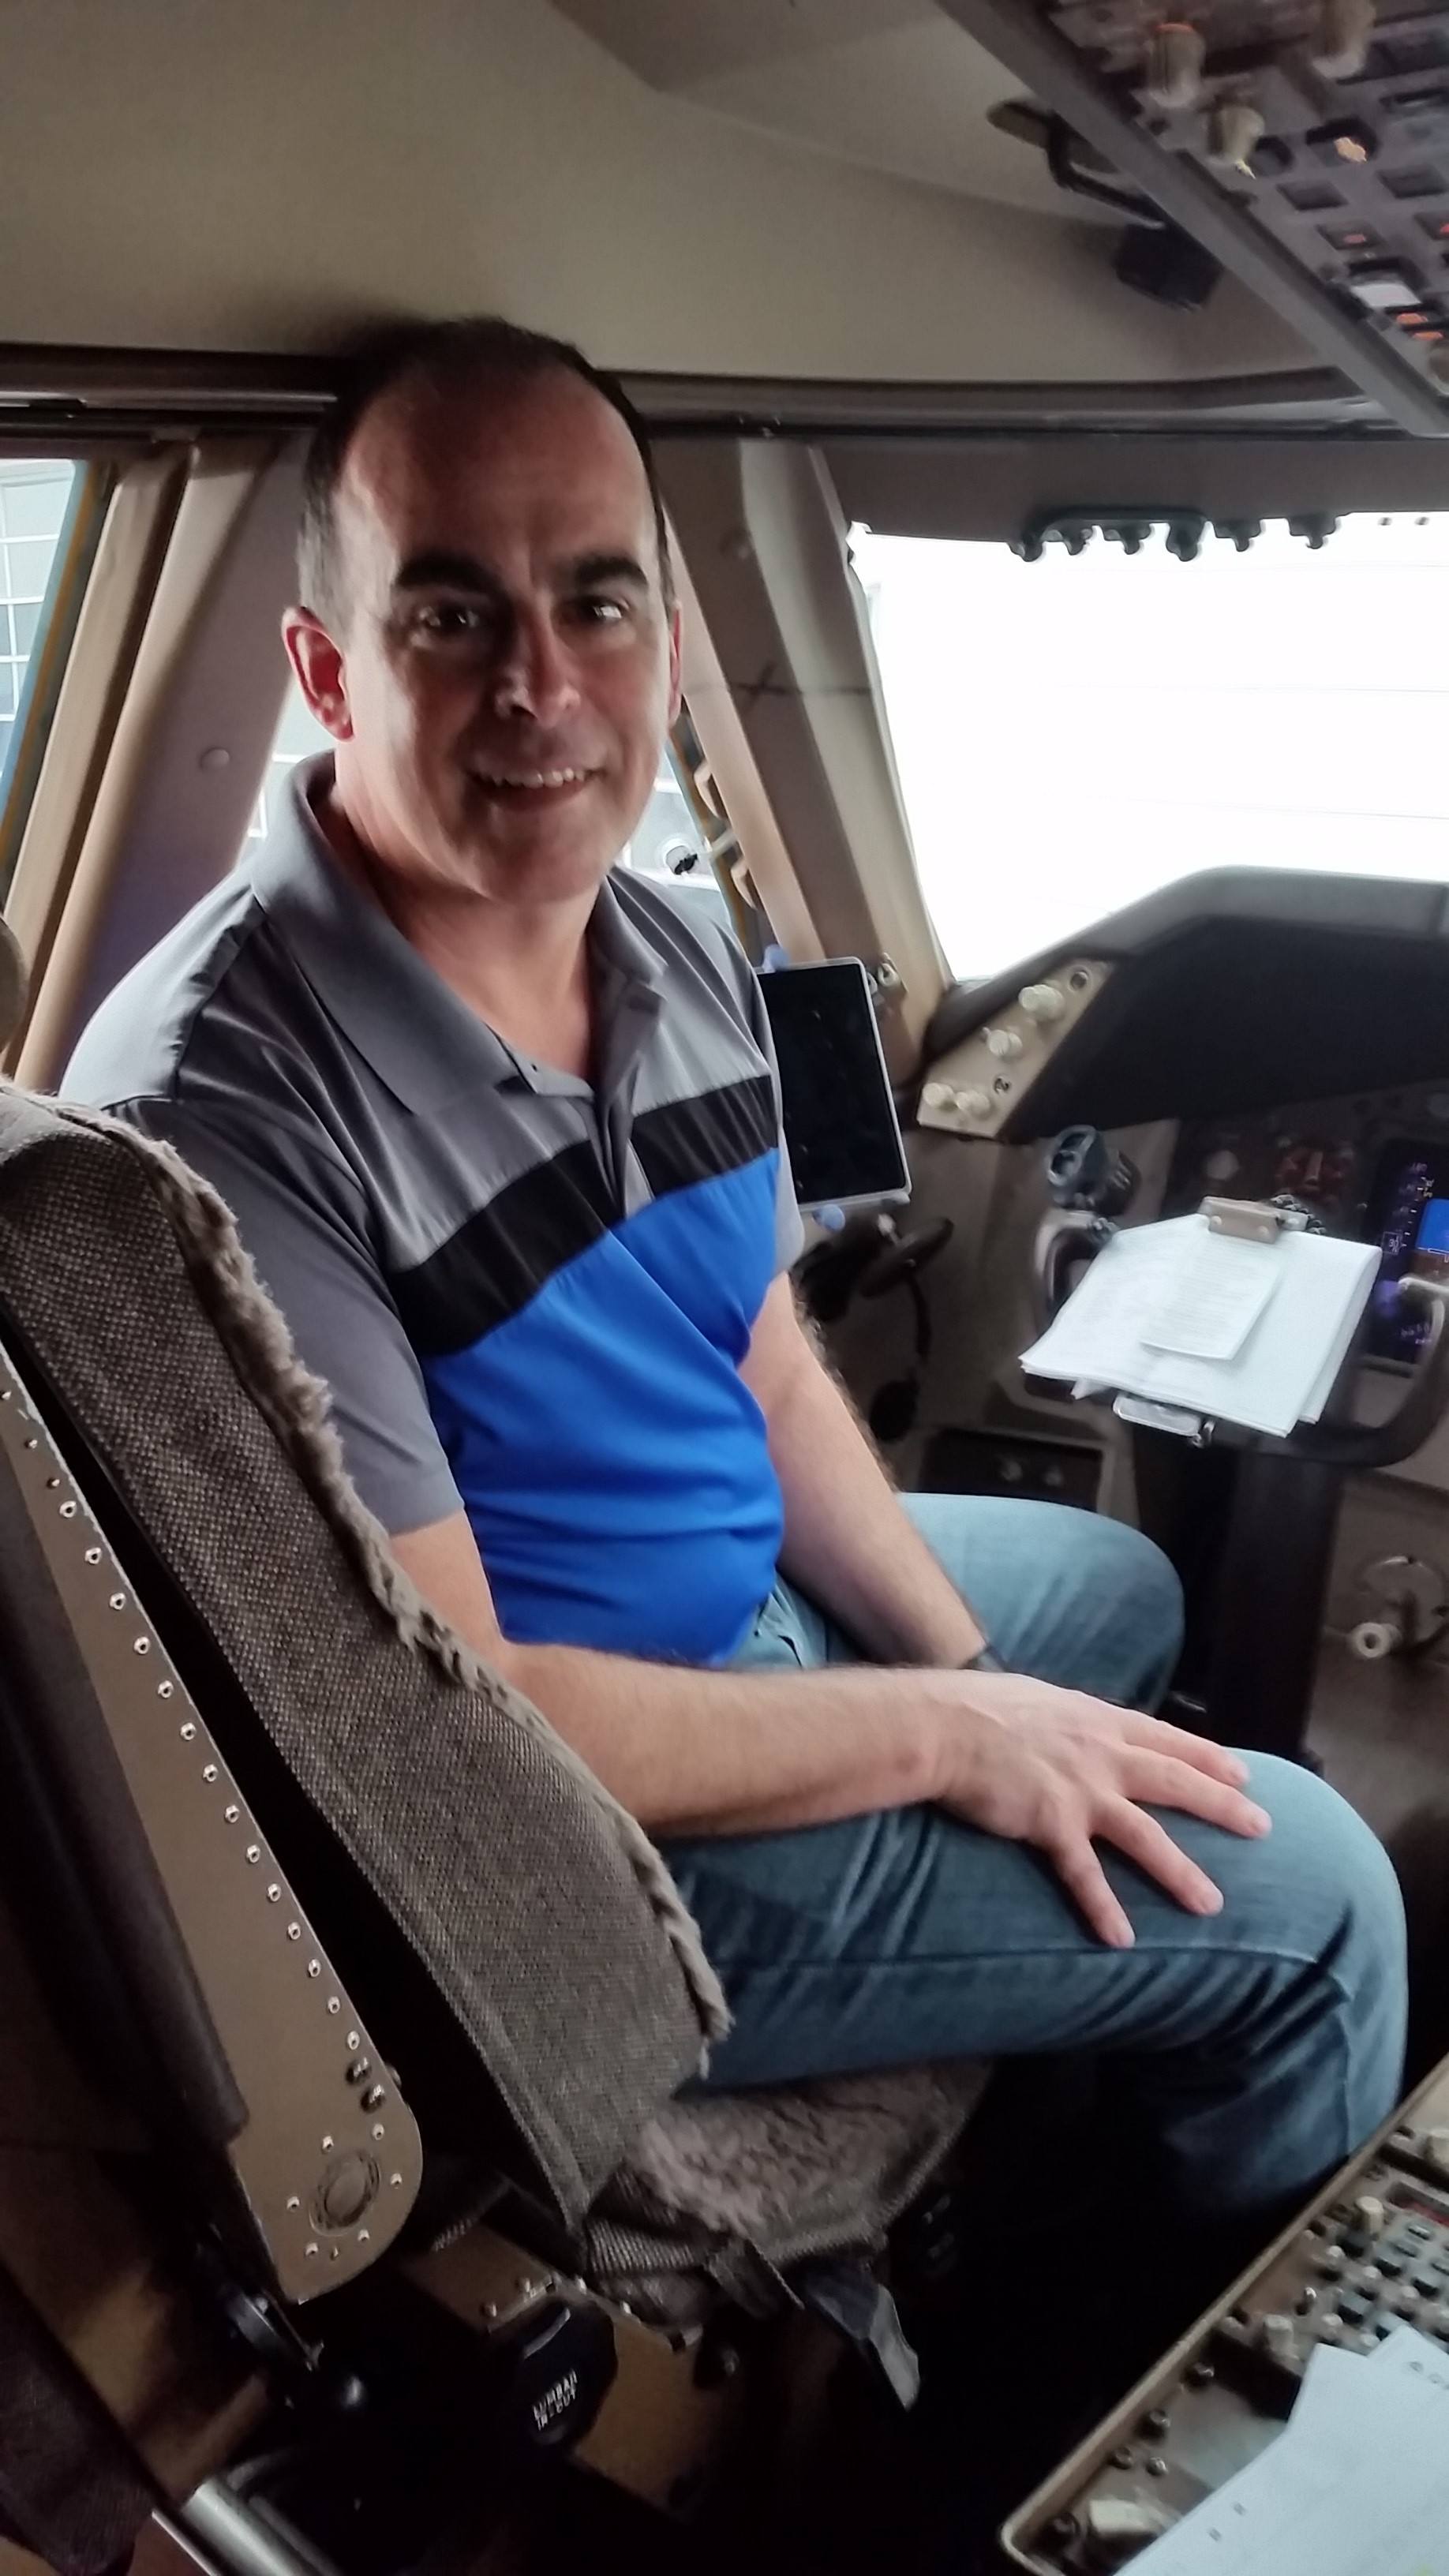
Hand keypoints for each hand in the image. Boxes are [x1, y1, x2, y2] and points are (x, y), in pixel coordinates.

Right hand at [932, 1674, 1270, 1947]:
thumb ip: (1066, 1719)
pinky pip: (1085, 1874)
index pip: (1166, 1738)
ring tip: (1212, 1904)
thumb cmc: (978, 1707)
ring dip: (1181, 1872)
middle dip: (1222, 1805)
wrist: (945, 1725)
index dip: (1207, 1756)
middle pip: (1175, 1781)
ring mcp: (1081, 1790)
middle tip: (1261, 1827)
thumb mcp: (1038, 1699)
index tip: (1242, 1774)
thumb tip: (1070, 1725)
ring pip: (1146, 1835)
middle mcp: (1101, 1754)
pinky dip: (1104, 1907)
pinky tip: (1122, 1939)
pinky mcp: (1052, 1823)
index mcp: (1097, 1720)